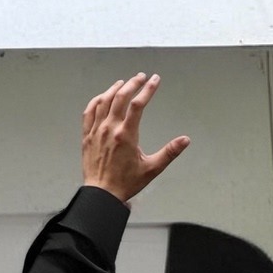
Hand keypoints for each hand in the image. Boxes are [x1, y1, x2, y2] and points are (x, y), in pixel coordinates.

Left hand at [82, 72, 190, 202]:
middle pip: (120, 97)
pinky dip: (97, 100)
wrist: (102, 194)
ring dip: (114, 89)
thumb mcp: (152, 169)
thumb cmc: (125, 183)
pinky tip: (103, 97)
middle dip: (132, 84)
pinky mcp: (87, 135)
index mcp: (126, 135)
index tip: (155, 80)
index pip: (138, 105)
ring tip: (124, 83)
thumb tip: (185, 140)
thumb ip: (169, 152)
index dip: (148, 89)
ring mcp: (96, 130)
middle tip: (141, 77)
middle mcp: (110, 128)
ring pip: (104, 101)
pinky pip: (89, 111)